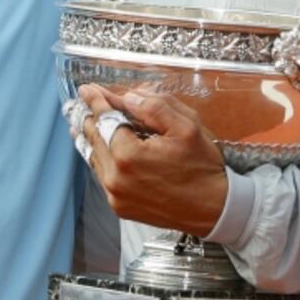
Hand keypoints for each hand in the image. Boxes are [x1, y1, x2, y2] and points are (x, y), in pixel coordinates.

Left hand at [78, 85, 228, 237]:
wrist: (215, 210)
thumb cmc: (203, 168)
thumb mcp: (187, 127)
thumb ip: (154, 107)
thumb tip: (128, 97)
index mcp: (129, 155)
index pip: (104, 119)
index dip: (95, 101)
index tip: (87, 89)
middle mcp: (115, 177)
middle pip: (94, 138)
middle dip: (90, 116)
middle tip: (84, 102)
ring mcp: (115, 195)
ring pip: (94, 157)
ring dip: (91, 137)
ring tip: (86, 121)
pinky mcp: (119, 206)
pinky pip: (102, 175)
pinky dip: (100, 157)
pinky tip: (101, 147)